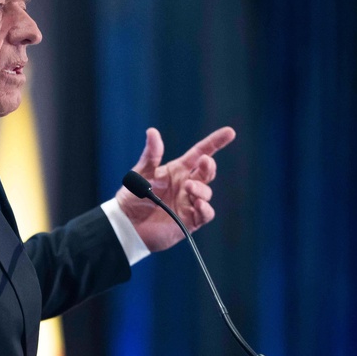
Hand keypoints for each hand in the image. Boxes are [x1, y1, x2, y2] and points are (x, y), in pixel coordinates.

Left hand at [116, 126, 235, 251]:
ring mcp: (190, 202)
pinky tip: (198, 203)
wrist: (127, 224)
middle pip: (207, 172)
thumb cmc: (133, 196)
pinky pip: (206, 213)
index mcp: (178, 170)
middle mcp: (187, 184)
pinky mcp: (190, 220)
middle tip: (204, 162)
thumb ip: (151, 154)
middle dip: (209, 166)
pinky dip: (205, 208)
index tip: (229, 132)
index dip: (215, 142)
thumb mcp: (141, 173)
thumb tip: (152, 131)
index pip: (200, 153)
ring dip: (201, 188)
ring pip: (206, 193)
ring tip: (189, 186)